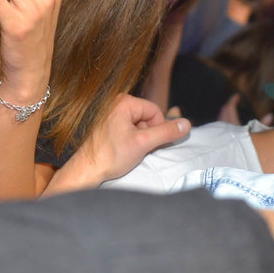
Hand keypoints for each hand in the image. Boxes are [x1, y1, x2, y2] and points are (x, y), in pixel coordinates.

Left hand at [73, 94, 190, 182]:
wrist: (87, 169)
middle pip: (145, 116)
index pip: (154, 110)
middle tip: (139, 148)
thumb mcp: (144, 143)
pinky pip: (125, 127)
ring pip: (136, 123)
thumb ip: (166, 132)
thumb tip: (187, 124)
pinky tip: (122, 149)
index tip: (151, 144)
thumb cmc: (111, 156)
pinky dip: (129, 138)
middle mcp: (114, 102)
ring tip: (128, 150)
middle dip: (147, 133)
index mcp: (123, 102)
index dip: (158, 128)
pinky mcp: (104, 123)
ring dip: (138, 137)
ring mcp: (108, 112)